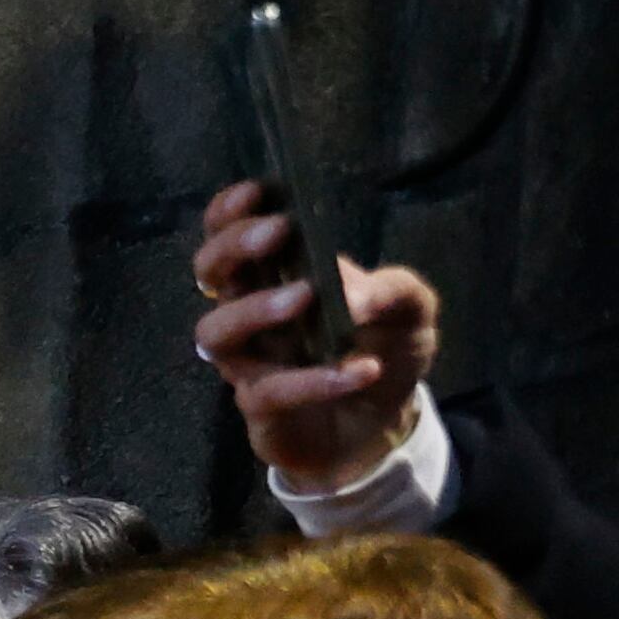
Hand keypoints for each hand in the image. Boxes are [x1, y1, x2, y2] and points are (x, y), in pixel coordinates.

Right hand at [192, 183, 440, 493]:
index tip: (258, 193)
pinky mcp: (260, 411)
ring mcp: (249, 364)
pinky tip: (361, 370)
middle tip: (278, 232)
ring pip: (215, 334)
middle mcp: (248, 316)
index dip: (231, 213)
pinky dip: (315, 379)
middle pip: (208, 274)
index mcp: (274, 278)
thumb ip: (390, 289)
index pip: (229, 236)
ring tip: (306, 298)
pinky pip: (270, 393)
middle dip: (234, 248)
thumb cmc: (383, 350)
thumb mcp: (409, 309)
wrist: (384, 425)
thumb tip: (350, 295)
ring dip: (255, 309)